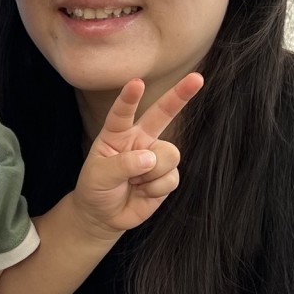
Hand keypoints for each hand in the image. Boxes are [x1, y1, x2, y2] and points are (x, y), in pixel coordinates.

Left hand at [73, 73, 202, 234]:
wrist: (104, 215)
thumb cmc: (96, 188)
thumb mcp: (99, 176)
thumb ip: (122, 165)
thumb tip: (149, 158)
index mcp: (117, 133)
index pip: (123, 113)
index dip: (130, 98)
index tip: (137, 82)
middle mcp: (140, 139)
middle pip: (162, 114)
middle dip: (180, 96)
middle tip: (197, 78)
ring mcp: (155, 156)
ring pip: (169, 153)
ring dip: (152, 172)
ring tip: (134, 183)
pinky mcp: (166, 176)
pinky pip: (171, 177)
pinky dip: (155, 188)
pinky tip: (143, 192)